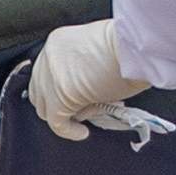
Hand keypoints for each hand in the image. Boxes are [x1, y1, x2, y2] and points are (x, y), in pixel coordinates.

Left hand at [26, 18, 156, 141]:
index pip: (47, 72)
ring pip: (45, 107)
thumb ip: (85, 67)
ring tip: (89, 114)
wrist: (135, 48)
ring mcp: (50, 77)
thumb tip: (85, 93)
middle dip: (58, 103)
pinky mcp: (59, 97)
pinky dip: (68, 131)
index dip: (60, 88)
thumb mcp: (99, 51)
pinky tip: (81, 132)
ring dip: (66, 115)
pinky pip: (56, 122)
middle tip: (82, 109)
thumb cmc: (129, 47)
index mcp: (58, 43)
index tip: (77, 97)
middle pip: (40, 90)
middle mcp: (49, 57)